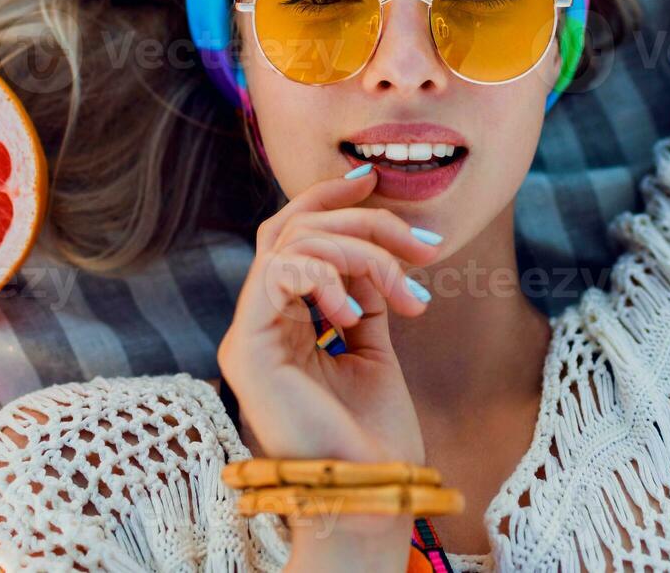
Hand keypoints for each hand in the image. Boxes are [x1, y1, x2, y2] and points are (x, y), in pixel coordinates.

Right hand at [217, 166, 437, 467]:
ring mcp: (247, 337)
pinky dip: (324, 277)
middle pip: (293, 229)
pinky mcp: (247, 351)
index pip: (291, 236)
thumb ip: (365, 298)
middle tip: (422, 247)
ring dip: (360, 253)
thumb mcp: (375, 350)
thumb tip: (377, 248)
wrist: (370, 491)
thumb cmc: (374, 437)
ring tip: (406, 293)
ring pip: (290, 243)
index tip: (371, 178)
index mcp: (282, 323)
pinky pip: (277, 275)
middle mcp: (258, 324)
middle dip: (362, 223)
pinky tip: (356, 315)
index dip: (326, 198)